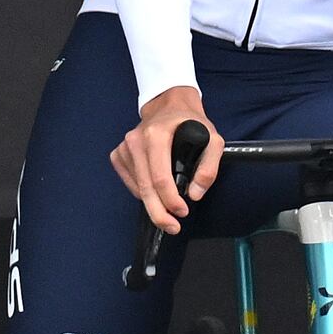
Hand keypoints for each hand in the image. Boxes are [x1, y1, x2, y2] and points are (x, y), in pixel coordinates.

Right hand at [110, 87, 216, 226]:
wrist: (169, 106)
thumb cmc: (190, 122)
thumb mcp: (213, 139)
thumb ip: (209, 167)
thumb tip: (195, 194)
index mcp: (156, 135)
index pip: (160, 177)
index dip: (170, 200)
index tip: (182, 212)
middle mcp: (135, 141)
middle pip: (145, 187)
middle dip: (158, 212)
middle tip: (172, 227)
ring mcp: (124, 148)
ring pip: (136, 187)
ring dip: (151, 205)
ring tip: (167, 214)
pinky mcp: (119, 154)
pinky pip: (130, 182)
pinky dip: (142, 192)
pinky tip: (155, 192)